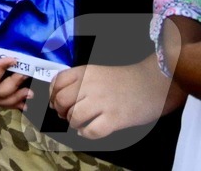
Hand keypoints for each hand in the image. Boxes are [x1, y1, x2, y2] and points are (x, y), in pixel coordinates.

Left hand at [49, 59, 176, 139]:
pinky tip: (87, 131)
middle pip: (61, 100)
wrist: (153, 83)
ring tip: (78, 123)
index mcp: (84, 72)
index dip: (52, 95)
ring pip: (74, 116)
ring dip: (72, 123)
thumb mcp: (97, 72)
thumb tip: (57, 99)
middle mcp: (90, 85)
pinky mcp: (115, 118)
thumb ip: (78, 81)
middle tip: (65, 115)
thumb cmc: (124, 79)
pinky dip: (86, 134)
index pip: (57, 82)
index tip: (55, 102)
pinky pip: (92, 131)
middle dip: (60, 110)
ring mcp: (103, 102)